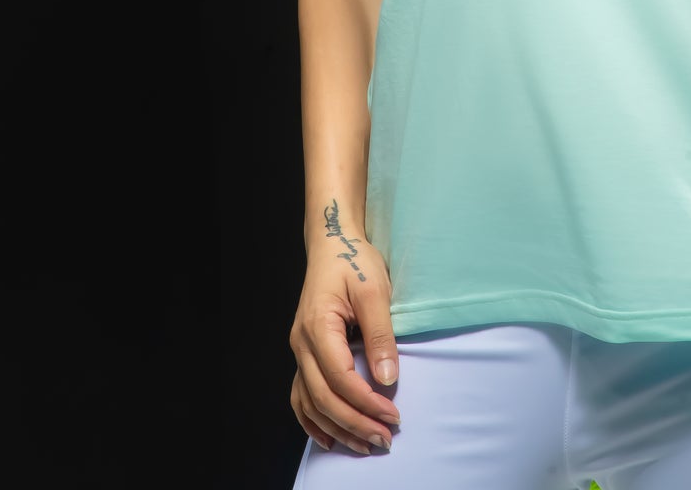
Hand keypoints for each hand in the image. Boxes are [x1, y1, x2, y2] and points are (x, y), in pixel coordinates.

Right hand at [288, 232, 400, 454]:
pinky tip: (330, 438)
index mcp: (317, 327)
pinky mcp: (303, 354)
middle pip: (324, 398)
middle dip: (355, 424)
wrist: (333, 244)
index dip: (366, 402)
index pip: (340, 378)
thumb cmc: (354, 262)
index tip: (392, 415)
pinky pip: (301, 396)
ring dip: (337, 428)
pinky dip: (313, 421)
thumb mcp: (374, 291)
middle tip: (384, 440)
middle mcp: (301, 344)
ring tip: (365, 445)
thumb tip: (388, 378)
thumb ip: (380, 335)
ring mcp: (298, 351)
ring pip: (311, 403)